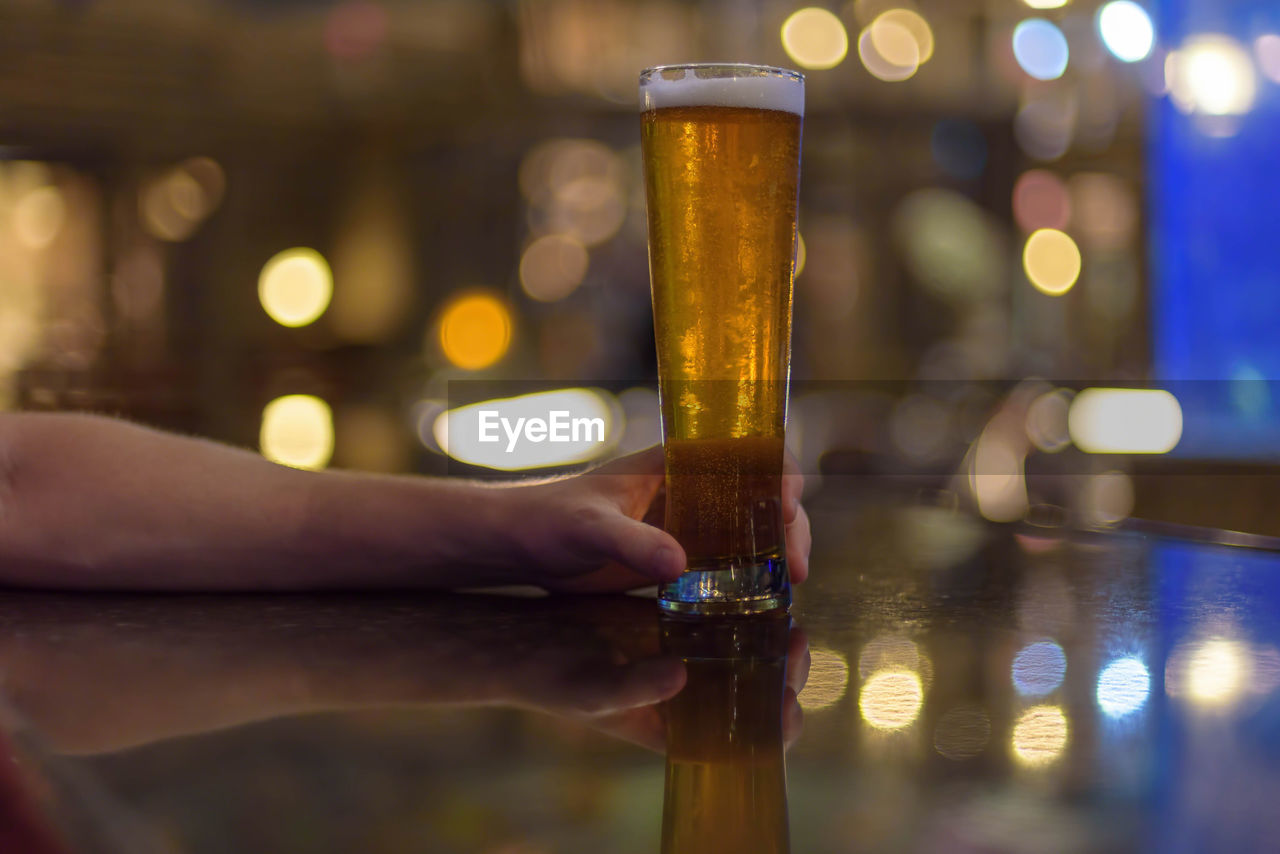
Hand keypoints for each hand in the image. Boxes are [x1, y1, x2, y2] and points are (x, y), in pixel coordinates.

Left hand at [494, 446, 811, 593]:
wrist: (519, 545)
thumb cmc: (548, 518)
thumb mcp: (589, 528)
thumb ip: (632, 543)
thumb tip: (681, 566)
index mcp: (674, 463)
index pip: (744, 452)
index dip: (778, 472)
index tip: (788, 507)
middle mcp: (689, 490)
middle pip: (759, 498)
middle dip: (788, 529)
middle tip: (796, 570)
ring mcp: (685, 525)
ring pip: (749, 533)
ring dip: (776, 557)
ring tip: (790, 591)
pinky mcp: (676, 558)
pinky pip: (725, 565)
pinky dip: (749, 581)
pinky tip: (761, 607)